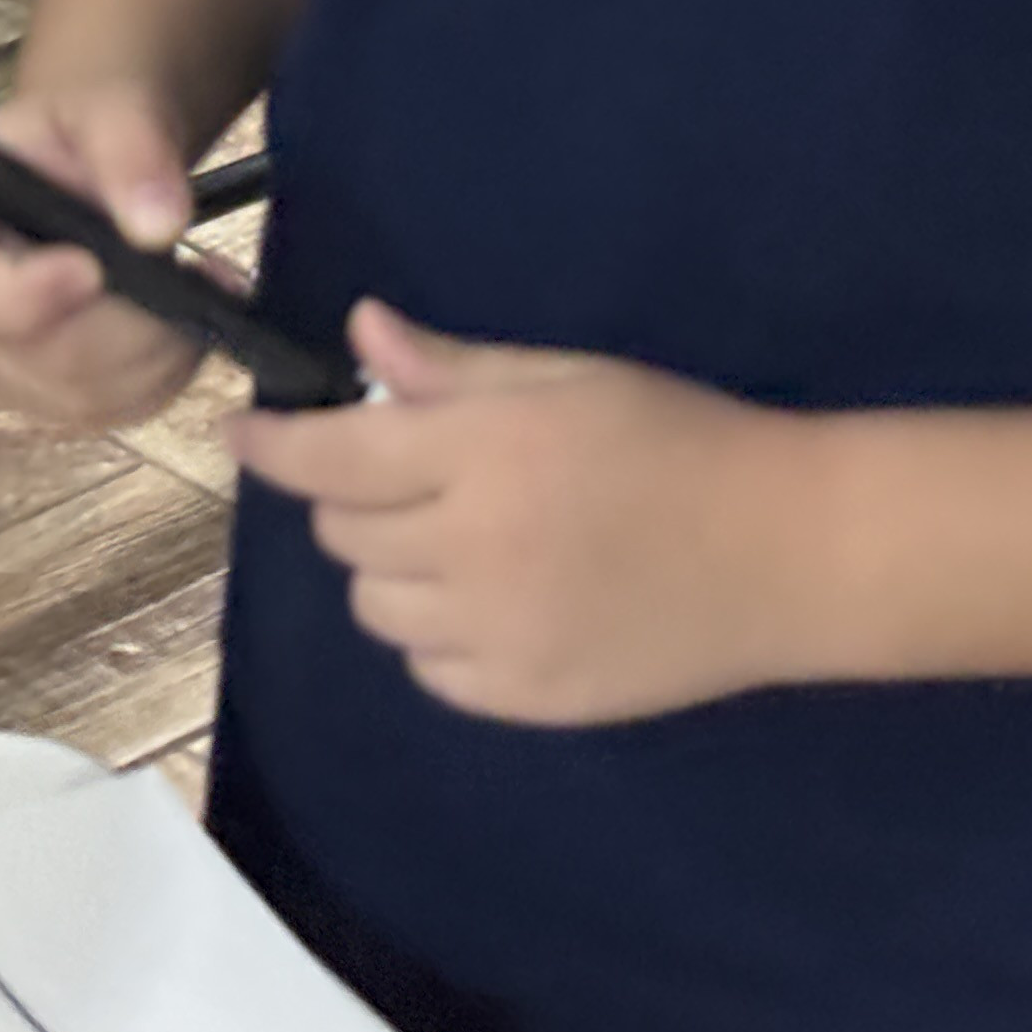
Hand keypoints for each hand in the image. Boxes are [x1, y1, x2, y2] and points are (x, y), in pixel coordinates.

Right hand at [0, 83, 211, 427]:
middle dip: (130, 320)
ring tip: (193, 274)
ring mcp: (9, 369)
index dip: (22, 296)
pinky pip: (127, 405)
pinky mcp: (61, 396)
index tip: (92, 267)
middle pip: (42, 358)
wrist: (94, 161)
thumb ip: (129, 150)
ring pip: (93, 394)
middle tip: (187, 262)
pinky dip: (174, 364)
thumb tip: (159, 225)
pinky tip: (185, 311)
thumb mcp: (104, 109)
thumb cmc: (80, 130)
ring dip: (163, 342)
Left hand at [230, 303, 828, 727]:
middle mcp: (474, 549)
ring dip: (389, 570)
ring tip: (453, 540)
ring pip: (376, 607)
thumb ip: (452, 367)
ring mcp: (499, 635)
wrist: (789, 552)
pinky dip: (437, 637)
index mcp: (481, 456)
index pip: (328, 459)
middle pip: (344, 534)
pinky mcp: (529, 697)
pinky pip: (431, 671)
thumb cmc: (678, 439)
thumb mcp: (565, 378)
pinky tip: (491, 601)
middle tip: (399, 475)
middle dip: (349, 499)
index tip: (241, 432)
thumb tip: (359, 334)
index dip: (269, 446)